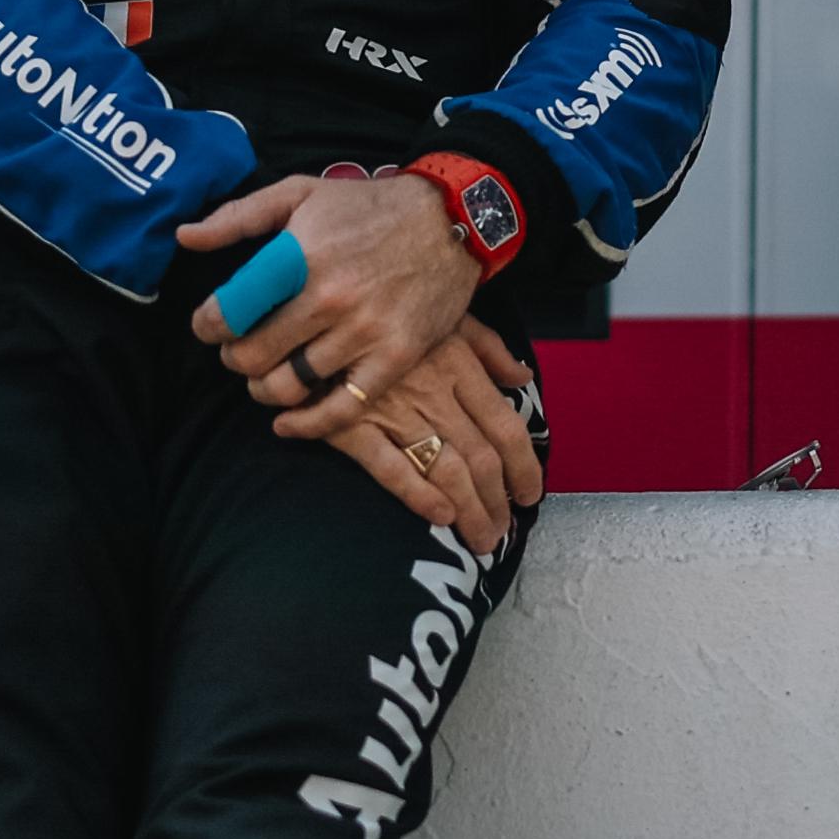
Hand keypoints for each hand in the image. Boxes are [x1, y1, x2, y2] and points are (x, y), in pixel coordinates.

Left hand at [185, 170, 484, 448]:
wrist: (453, 219)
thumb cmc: (369, 206)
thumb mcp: (301, 193)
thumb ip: (238, 216)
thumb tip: (185, 237)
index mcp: (300, 255)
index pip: (229, 309)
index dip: (208, 325)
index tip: (211, 326)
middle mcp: (330, 297)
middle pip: (253, 354)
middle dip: (234, 359)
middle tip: (237, 353)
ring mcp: (365, 331)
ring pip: (290, 385)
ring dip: (264, 388)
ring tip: (264, 377)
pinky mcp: (396, 357)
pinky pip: (341, 409)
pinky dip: (306, 425)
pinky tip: (286, 423)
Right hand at [329, 317, 545, 553]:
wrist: (309, 301)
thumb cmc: (387, 310)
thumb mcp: (446, 315)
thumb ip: (488, 347)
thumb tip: (522, 376)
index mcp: (458, 364)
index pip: (506, 426)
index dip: (525, 467)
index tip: (530, 494)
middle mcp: (433, 391)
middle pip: (481, 457)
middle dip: (498, 502)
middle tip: (503, 531)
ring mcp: (392, 411)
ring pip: (446, 469)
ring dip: (470, 510)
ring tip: (481, 538)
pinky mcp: (351, 426)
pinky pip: (391, 468)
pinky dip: (419, 496)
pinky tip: (441, 516)